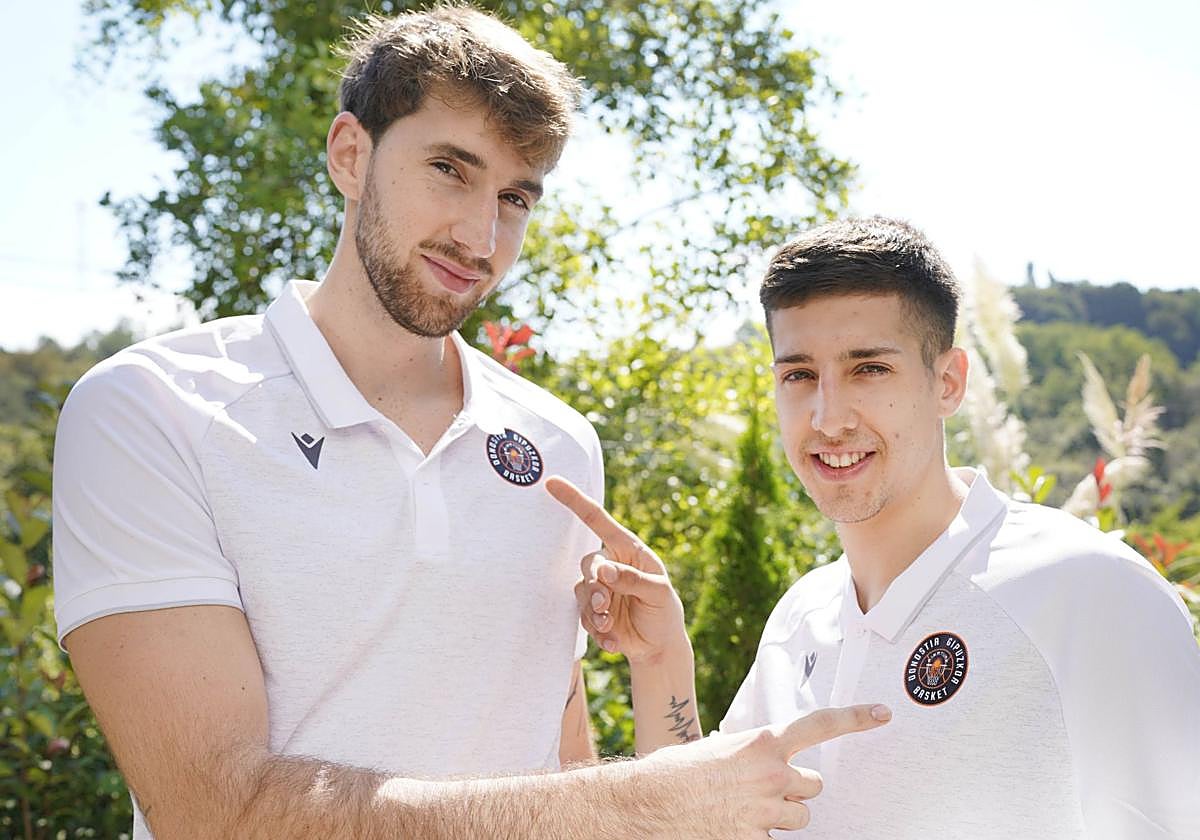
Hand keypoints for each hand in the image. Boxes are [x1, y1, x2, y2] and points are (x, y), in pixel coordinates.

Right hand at [546, 476, 686, 663]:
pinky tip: (615, 643)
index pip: (597, 520)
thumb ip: (632, 579)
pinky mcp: (593, 611)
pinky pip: (583, 617)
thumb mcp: (658, 593)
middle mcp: (610, 565)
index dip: (574, 501)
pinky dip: (598, 632)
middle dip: (594, 585)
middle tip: (606, 604)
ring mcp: (600, 589)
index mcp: (628, 550)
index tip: (552, 483)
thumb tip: (604, 570)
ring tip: (610, 626)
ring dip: (593, 611)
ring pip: (581, 591)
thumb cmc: (664, 611)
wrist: (659, 646)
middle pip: (587, 564)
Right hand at [643, 704, 891, 837]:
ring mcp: (767, 812)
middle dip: (796, 789)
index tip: (882, 714)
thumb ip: (746, 754)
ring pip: (800, 817)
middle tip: (765, 791)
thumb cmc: (674, 773)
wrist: (645, 804)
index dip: (855, 718)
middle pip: (813, 784)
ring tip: (743, 811)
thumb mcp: (714, 752)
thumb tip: (759, 761)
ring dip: (780, 816)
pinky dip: (760, 836)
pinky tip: (732, 828)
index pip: (819, 725)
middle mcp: (771, 775)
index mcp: (761, 743)